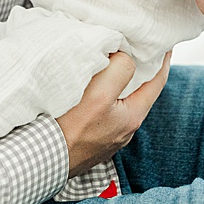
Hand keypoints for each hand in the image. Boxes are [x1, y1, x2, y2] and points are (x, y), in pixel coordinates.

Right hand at [56, 52, 169, 177]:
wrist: (39, 160)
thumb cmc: (68, 128)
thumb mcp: (99, 94)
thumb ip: (119, 71)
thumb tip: (124, 56)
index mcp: (132, 117)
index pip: (156, 82)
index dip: (162, 60)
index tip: (163, 43)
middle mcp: (124, 129)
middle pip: (138, 91)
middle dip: (137, 68)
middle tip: (132, 46)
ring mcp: (107, 135)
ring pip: (118, 100)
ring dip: (116, 81)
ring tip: (108, 61)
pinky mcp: (90, 138)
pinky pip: (103, 109)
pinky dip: (102, 93)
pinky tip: (87, 87)